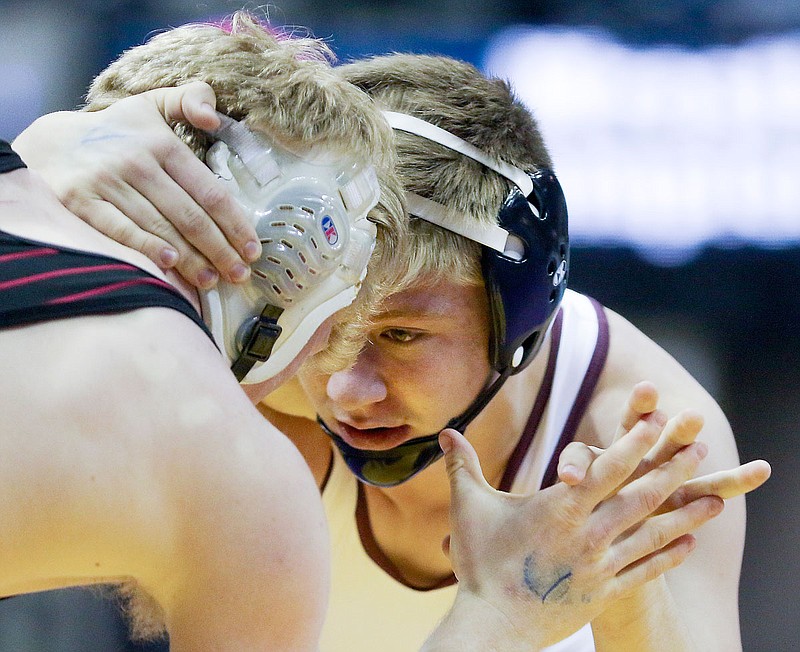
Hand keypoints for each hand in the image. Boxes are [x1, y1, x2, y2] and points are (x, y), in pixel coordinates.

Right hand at [13, 81, 259, 287]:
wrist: (51, 143)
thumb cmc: (117, 132)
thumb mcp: (153, 105)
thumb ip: (190, 99)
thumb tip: (213, 116)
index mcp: (162, 144)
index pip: (210, 192)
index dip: (235, 224)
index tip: (253, 249)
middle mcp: (137, 163)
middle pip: (190, 216)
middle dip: (220, 250)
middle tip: (240, 274)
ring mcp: (108, 183)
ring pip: (161, 228)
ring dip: (191, 259)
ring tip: (212, 280)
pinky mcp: (81, 202)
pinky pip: (121, 230)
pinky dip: (146, 247)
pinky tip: (170, 264)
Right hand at [438, 405, 721, 648]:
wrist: (494, 625)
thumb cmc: (481, 564)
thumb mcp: (470, 507)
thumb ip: (462, 465)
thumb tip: (445, 431)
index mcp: (559, 508)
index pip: (605, 468)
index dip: (633, 442)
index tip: (656, 422)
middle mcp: (588, 534)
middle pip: (639, 496)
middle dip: (671, 470)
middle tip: (700, 448)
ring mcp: (600, 565)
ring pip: (652, 534)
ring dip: (684, 514)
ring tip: (713, 498)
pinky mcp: (604, 593)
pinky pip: (645, 571)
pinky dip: (669, 556)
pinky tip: (688, 544)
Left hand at [557, 381, 770, 510]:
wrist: (593, 522)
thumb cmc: (582, 491)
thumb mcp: (575, 470)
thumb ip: (574, 466)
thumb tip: (569, 476)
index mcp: (622, 445)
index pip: (631, 421)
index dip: (640, 406)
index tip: (647, 389)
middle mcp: (650, 456)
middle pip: (667, 438)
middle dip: (679, 429)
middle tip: (691, 417)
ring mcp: (668, 478)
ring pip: (694, 462)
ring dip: (714, 453)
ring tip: (730, 435)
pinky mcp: (679, 501)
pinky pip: (710, 492)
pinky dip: (735, 481)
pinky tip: (760, 468)